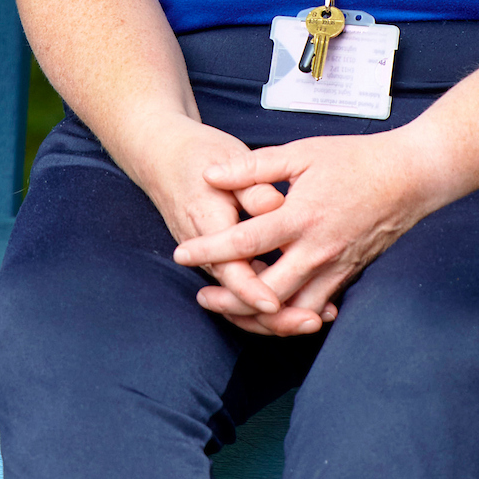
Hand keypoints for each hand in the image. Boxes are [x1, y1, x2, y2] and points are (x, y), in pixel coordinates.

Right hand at [126, 115, 322, 334]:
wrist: (163, 156)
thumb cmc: (200, 155)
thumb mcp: (227, 160)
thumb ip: (252, 187)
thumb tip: (275, 205)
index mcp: (208, 223)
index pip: (230, 269)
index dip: (253, 290)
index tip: (277, 303)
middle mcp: (206, 251)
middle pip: (238, 298)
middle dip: (274, 317)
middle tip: (313, 322)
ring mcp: (210, 259)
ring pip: (240, 301)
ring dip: (275, 316)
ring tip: (315, 319)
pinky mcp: (219, 261)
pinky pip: (242, 289)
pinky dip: (269, 300)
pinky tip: (303, 302)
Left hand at [170, 129, 444, 334]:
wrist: (411, 177)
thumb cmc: (355, 159)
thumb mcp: (301, 152)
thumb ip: (254, 167)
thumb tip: (212, 175)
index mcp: (300, 216)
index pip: (244, 242)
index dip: (209, 250)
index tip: (181, 253)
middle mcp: (316, 250)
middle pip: (265, 291)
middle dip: (230, 299)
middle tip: (202, 296)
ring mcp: (335, 267)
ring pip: (292, 308)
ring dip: (259, 314)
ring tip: (232, 309)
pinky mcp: (349, 274)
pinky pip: (317, 305)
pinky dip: (293, 313)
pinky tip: (274, 311)